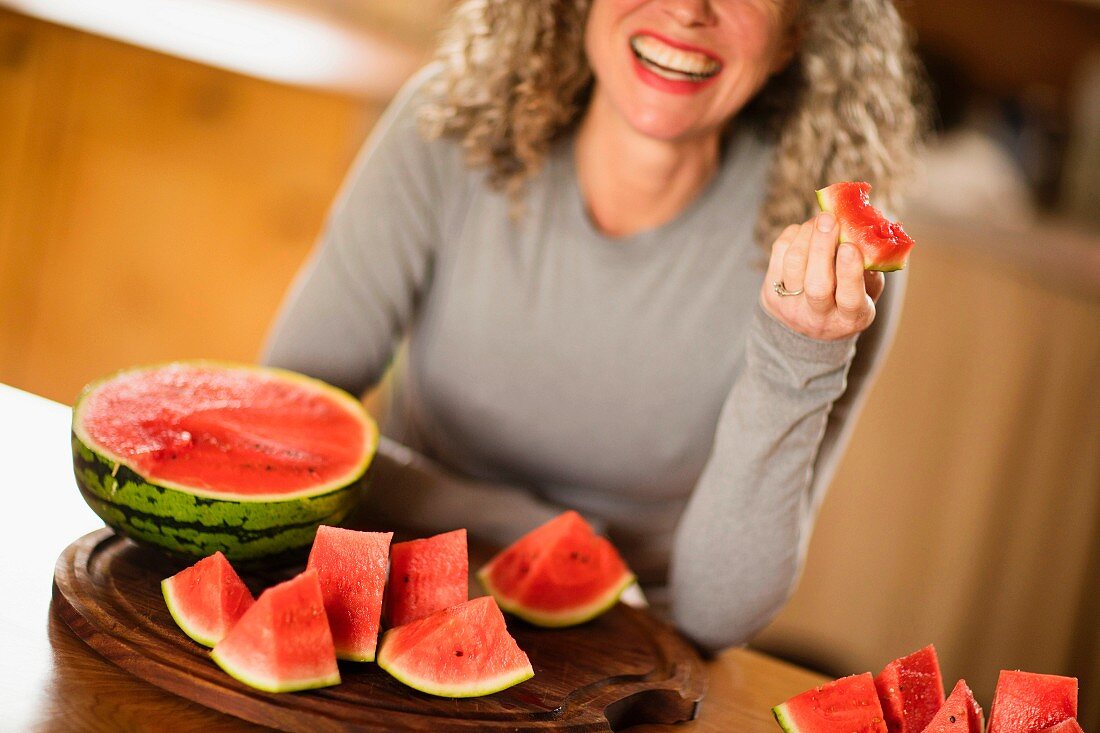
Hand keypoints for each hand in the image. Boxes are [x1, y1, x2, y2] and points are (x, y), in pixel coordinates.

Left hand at [759, 213, 885, 340]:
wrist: (808, 328)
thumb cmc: (846, 299)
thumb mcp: (868, 291)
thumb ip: (869, 268)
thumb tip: (863, 233)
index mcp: (849, 319)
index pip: (849, 298)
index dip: (849, 272)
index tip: (850, 246)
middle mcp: (818, 317)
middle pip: (816, 283)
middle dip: (822, 247)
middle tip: (829, 219)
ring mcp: (790, 307)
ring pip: (794, 264)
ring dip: (807, 235)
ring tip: (821, 219)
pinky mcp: (770, 293)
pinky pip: (778, 254)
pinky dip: (793, 235)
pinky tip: (806, 230)